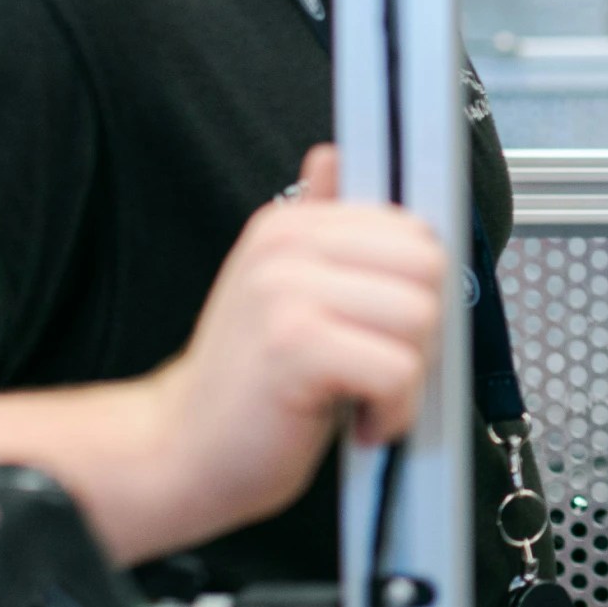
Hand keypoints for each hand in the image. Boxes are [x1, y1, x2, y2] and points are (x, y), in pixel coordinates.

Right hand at [130, 146, 449, 539]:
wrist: (180, 451)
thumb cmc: (247, 384)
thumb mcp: (281, 292)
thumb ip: (320, 230)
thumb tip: (333, 155)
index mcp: (289, 226)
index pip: (413, 230)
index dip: (418, 292)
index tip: (383, 334)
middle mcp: (285, 246)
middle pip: (427, 267)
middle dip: (422, 332)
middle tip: (378, 368)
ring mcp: (285, 291)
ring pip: (420, 318)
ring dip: (408, 378)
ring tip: (361, 397)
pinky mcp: (294, 345)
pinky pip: (397, 370)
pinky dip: (393, 412)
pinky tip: (359, 423)